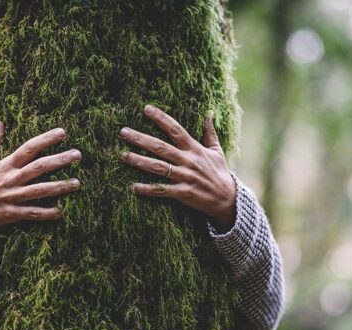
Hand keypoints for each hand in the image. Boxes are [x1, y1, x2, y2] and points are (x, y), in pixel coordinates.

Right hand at [0, 121, 81, 243]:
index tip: (62, 132)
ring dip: (60, 187)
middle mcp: (12, 179)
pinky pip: (33, 213)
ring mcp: (13, 196)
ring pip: (40, 190)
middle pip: (39, 167)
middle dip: (60, 160)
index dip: (46, 139)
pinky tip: (61, 211)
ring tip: (77, 183)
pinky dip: (47, 213)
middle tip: (78, 155)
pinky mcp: (13, 213)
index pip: (29, 148)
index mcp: (7, 165)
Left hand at [118, 104, 236, 232]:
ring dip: (140, 161)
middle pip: (161, 147)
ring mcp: (185, 177)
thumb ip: (210, 133)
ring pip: (158, 168)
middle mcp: (188, 161)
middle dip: (141, 139)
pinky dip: (148, 189)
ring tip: (123, 155)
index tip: (146, 108)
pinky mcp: (183, 193)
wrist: (227, 199)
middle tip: (123, 132)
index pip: (175, 129)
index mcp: (195, 149)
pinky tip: (134, 187)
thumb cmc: (220, 173)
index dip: (161, 118)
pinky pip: (162, 190)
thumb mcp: (217, 151)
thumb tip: (209, 113)